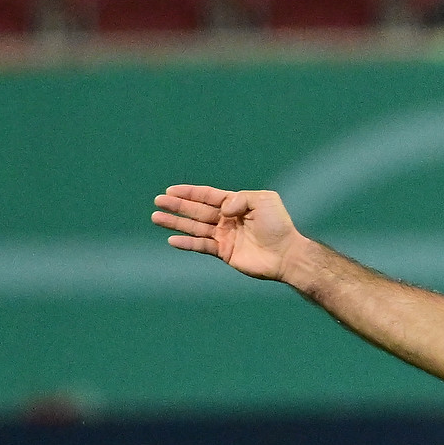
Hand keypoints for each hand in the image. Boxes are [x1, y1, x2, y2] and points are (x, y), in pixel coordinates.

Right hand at [152, 185, 305, 281]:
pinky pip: (202, 246)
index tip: (170, 190)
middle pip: (197, 210)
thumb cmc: (279, 226)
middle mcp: (228, 219)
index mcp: (236, 204)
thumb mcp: (264, 201)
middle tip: (157, 202)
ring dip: (176, 223)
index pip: (207, 196)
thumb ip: (240, 199)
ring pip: (195, 227)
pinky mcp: (225, 252)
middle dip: (177, 206)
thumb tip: (222, 209)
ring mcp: (225, 236)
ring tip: (156, 218)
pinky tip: (172, 240)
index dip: (189, 192)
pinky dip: (187, 243)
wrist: (287, 254)